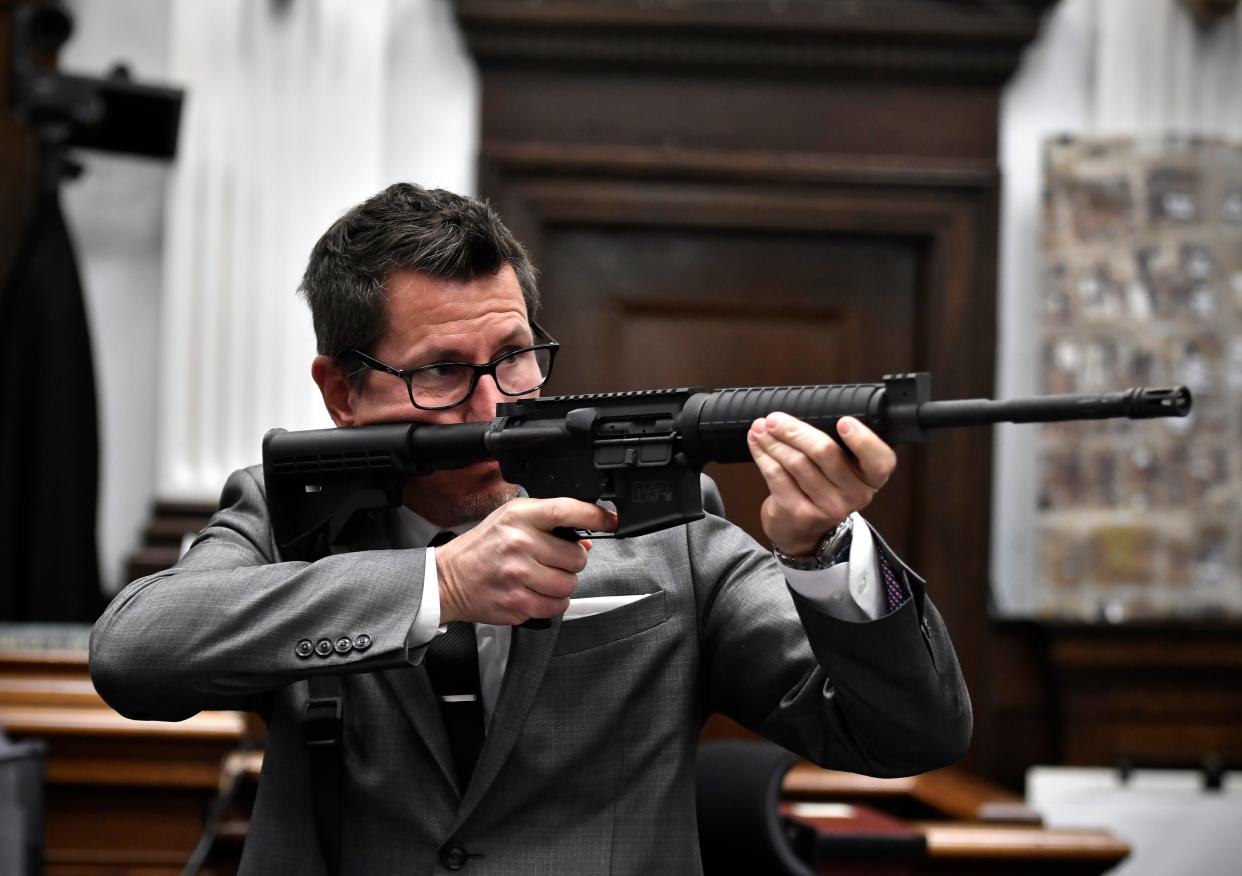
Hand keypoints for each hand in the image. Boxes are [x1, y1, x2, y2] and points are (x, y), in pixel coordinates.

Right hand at [436, 498, 616, 624]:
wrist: (447, 578)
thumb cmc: (482, 547)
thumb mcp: (511, 520)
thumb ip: (548, 525)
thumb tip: (585, 542)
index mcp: (519, 517)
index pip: (565, 510)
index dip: (594, 516)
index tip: (609, 521)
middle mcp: (519, 543)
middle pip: (575, 558)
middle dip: (570, 562)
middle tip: (552, 561)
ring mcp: (517, 575)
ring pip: (568, 585)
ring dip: (561, 585)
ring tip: (542, 578)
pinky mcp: (516, 602)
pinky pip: (555, 607)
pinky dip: (552, 603)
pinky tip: (536, 593)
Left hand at [747, 413, 895, 556]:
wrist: (802, 532)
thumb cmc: (821, 489)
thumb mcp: (840, 471)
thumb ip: (834, 445)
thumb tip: (797, 416)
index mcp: (870, 478)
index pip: (879, 460)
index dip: (863, 440)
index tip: (844, 421)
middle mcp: (854, 494)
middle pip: (824, 452)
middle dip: (794, 430)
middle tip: (775, 419)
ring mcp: (827, 507)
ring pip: (796, 462)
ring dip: (773, 441)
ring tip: (761, 428)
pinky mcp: (799, 513)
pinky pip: (777, 475)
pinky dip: (763, 455)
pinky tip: (757, 444)